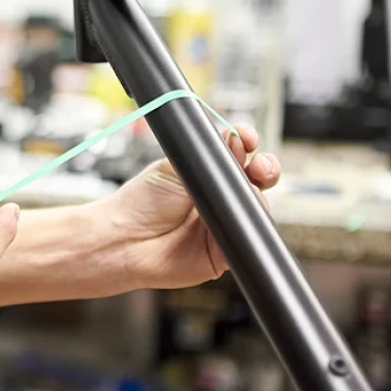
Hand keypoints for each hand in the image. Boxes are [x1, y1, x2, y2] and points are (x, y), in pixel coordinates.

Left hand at [104, 123, 280, 288]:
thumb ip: (205, 154)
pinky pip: (247, 238)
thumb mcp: (172, 166)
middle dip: (266, 167)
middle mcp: (219, 199)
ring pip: (258, 208)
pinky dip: (248, 226)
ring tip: (244, 187)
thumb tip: (234, 138)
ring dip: (256, 194)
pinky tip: (237, 215)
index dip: (248, 144)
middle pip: (258, 180)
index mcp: (208, 175)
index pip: (239, 155)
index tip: (247, 137)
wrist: (125, 238)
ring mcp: (224, 225)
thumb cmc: (141, 203)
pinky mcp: (225, 252)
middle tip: (258, 165)